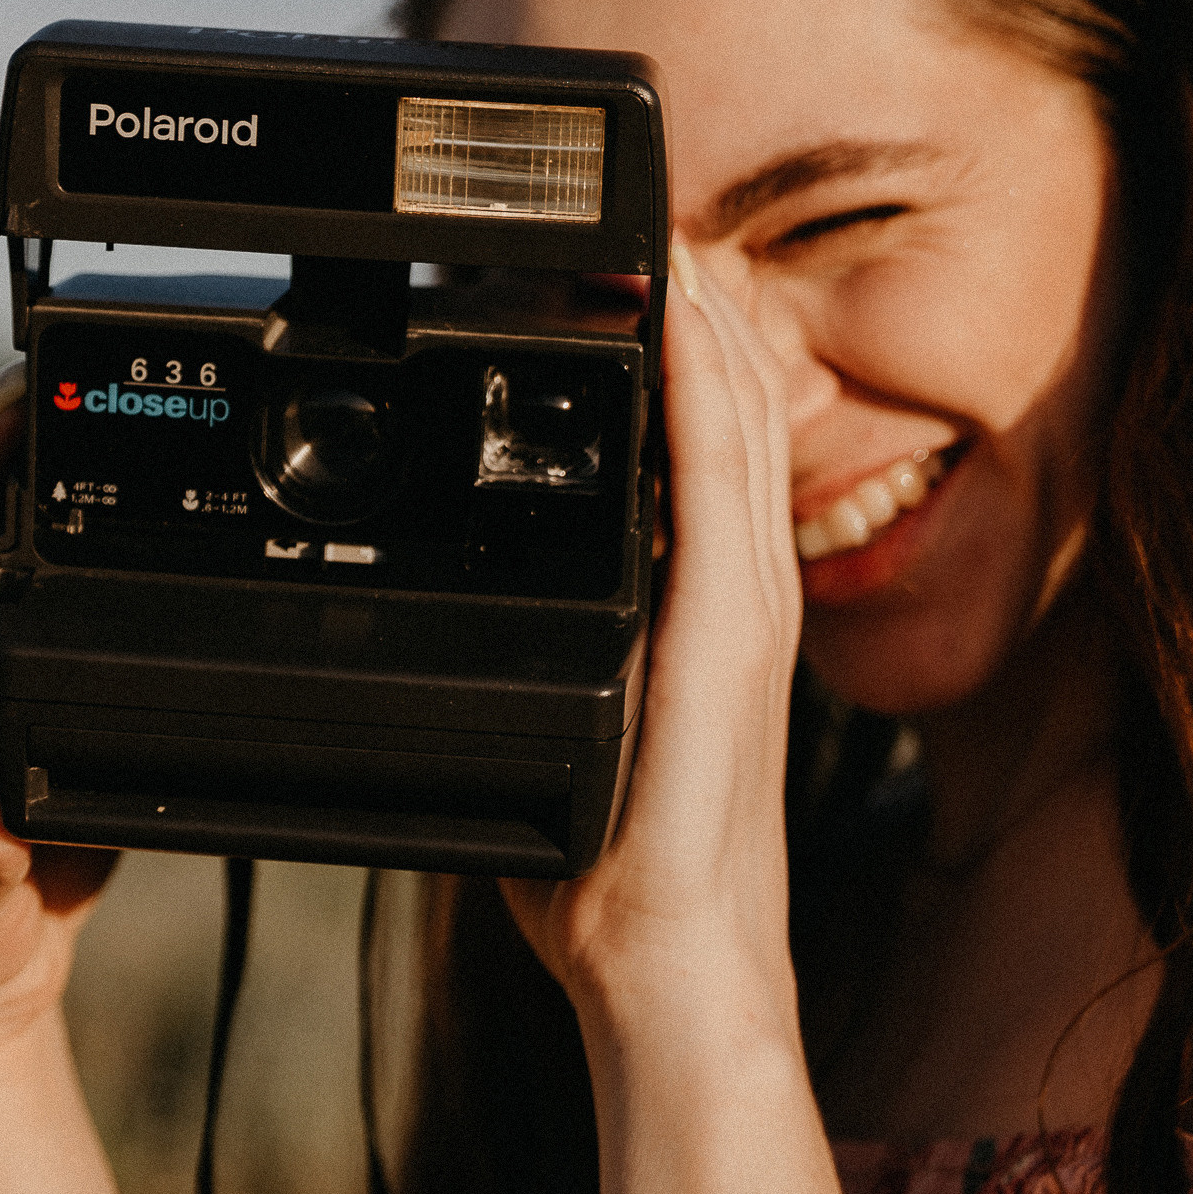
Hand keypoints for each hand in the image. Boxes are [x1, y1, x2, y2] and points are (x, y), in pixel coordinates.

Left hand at [503, 240, 801, 1032]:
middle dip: (691, 307)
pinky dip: (703, 388)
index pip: (702, 443)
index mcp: (702, 610)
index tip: (626, 270)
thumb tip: (447, 648)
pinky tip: (679, 319)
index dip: (675, 349)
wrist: (669, 978)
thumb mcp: (560, 735)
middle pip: (730, 406)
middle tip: (638, 215)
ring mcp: (744, 611)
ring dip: (701, 319)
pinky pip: (719, 483)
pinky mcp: (728, 638)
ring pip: (735, 419)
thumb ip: (526, 671)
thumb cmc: (614, 878)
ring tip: (662, 230)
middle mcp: (739, 594)